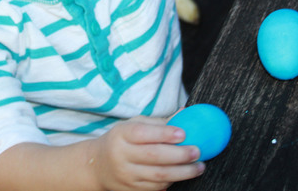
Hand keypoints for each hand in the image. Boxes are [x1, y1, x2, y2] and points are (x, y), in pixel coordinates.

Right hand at [88, 117, 204, 190]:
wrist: (98, 166)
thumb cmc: (122, 140)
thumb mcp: (134, 125)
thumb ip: (159, 122)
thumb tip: (186, 114)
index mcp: (121, 134)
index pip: (143, 133)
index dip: (164, 133)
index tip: (183, 133)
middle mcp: (121, 155)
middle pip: (153, 156)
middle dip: (179, 155)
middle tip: (197, 151)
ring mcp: (125, 175)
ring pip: (157, 175)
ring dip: (182, 172)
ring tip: (199, 166)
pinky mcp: (131, 190)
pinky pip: (155, 187)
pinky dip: (172, 181)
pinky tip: (183, 174)